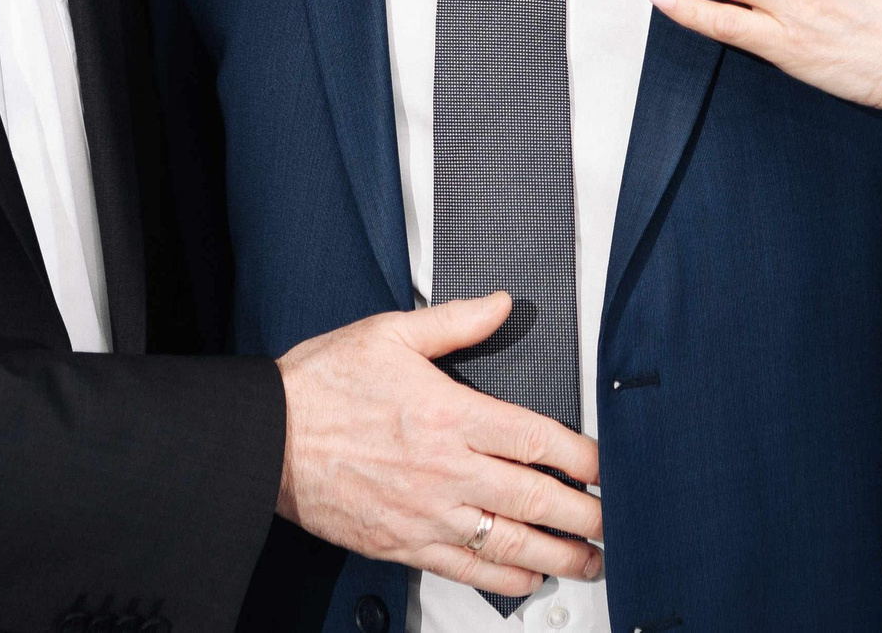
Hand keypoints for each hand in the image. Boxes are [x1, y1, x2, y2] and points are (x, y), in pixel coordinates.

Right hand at [276, 292, 604, 595]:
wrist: (267, 439)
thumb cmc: (322, 386)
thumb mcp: (389, 333)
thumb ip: (454, 321)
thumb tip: (501, 303)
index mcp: (450, 414)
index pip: (535, 439)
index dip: (581, 457)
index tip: (607, 467)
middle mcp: (446, 469)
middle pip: (534, 498)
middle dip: (583, 514)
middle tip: (614, 523)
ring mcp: (426, 513)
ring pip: (508, 542)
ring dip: (556, 554)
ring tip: (589, 559)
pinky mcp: (403, 543)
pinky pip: (465, 568)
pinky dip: (504, 578)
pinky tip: (529, 578)